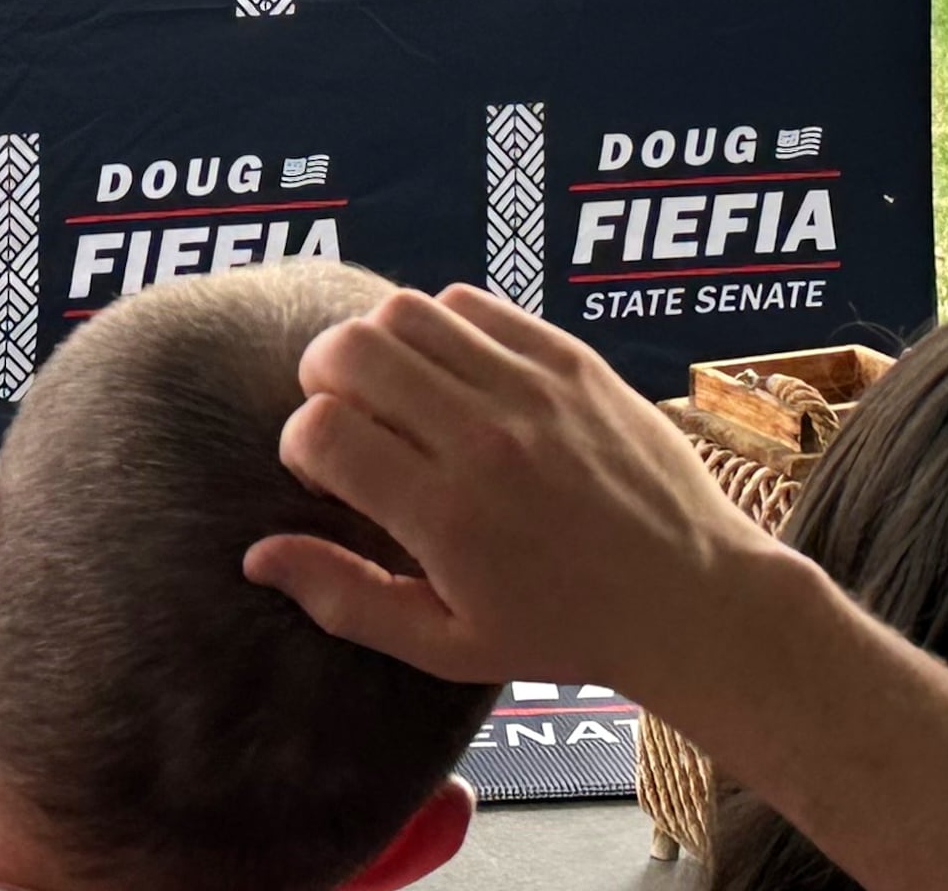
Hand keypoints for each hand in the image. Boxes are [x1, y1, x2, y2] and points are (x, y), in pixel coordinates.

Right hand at [242, 284, 782, 694]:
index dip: (301, 446)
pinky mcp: (568, 357)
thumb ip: (345, 598)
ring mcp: (530, 388)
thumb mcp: (446, 644)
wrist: (691, 596)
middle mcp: (484, 439)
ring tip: (399, 393)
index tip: (329, 477)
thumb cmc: (561, 630)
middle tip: (350, 422)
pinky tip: (456, 378)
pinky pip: (473, 303)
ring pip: (405, 311)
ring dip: (379, 345)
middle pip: (349, 349)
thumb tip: (257, 555)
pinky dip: (443, 328)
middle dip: (322, 380)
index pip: (321, 429)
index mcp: (446, 516)